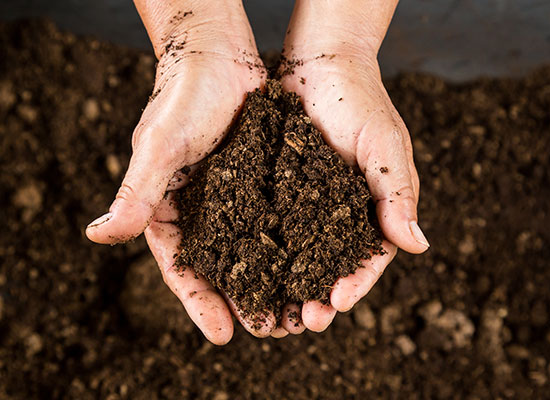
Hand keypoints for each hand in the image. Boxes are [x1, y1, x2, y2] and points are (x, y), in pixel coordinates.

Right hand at [85, 3, 282, 343]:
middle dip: (242, 301)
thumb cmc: (182, 96)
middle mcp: (201, 210)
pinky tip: (310, 264)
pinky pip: (276, 219)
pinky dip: (290, 244)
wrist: (217, 54)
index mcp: (168, 209)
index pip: (182, 267)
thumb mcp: (160, 146)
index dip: (200, 302)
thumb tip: (98, 236)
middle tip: (269, 331)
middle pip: (221, 268)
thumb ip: (136, 193)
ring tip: (294, 311)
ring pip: (252, 250)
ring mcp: (233, 198)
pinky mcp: (261, 181)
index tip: (223, 336)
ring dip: (271, 280)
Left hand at [279, 3, 428, 331]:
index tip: (337, 304)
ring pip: (298, 256)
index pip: (368, 257)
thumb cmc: (360, 101)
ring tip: (275, 313)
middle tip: (303, 322)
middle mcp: (338, 213)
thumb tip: (418, 245)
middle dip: (318, 296)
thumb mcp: (384, 146)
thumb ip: (397, 194)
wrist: (319, 64)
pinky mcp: (277, 192)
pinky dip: (262, 254)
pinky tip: (248, 274)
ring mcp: (306, 205)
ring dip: (288, 287)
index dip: (355, 283)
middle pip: (331, 266)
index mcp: (372, 208)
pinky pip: (269, 228)